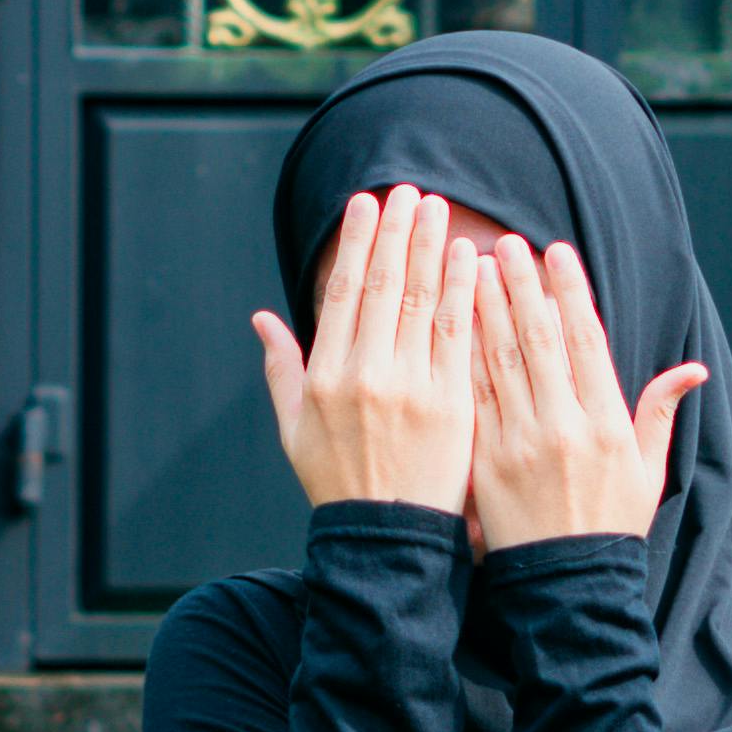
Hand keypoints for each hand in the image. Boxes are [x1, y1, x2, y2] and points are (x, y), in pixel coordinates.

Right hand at [251, 184, 477, 513]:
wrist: (384, 540)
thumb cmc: (337, 484)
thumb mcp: (293, 430)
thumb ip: (280, 368)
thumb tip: (262, 317)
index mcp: (324, 376)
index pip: (344, 292)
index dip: (357, 242)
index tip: (368, 205)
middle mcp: (365, 375)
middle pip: (385, 286)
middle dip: (398, 232)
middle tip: (410, 191)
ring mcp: (410, 388)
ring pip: (422, 301)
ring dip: (431, 248)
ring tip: (439, 209)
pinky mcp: (451, 404)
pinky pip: (458, 335)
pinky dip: (463, 292)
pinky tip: (470, 258)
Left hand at [468, 237, 704, 549]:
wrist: (568, 586)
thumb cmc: (611, 524)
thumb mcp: (650, 471)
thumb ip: (661, 414)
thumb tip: (694, 369)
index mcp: (608, 424)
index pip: (586, 341)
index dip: (570, 292)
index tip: (556, 252)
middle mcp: (564, 428)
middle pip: (539, 341)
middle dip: (522, 287)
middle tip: (505, 243)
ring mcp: (521, 444)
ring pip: (500, 363)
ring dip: (486, 310)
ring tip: (474, 267)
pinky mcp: (486, 462)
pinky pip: (473, 398)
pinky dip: (462, 357)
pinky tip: (452, 323)